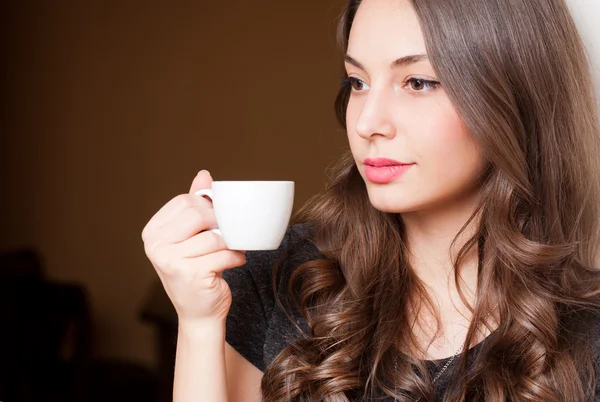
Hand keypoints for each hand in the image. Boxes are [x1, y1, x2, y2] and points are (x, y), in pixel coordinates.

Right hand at [142, 170, 245, 324]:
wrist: (199, 313)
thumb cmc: (196, 272)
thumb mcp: (190, 237)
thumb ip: (195, 206)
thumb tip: (203, 175)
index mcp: (153, 231)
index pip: (185, 202)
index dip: (208, 207)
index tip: (217, 220)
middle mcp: (156, 245)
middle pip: (198, 214)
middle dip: (220, 222)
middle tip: (228, 234)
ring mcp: (170, 261)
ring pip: (214, 237)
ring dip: (230, 243)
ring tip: (231, 250)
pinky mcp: (190, 274)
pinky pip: (224, 254)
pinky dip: (236, 257)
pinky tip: (234, 263)